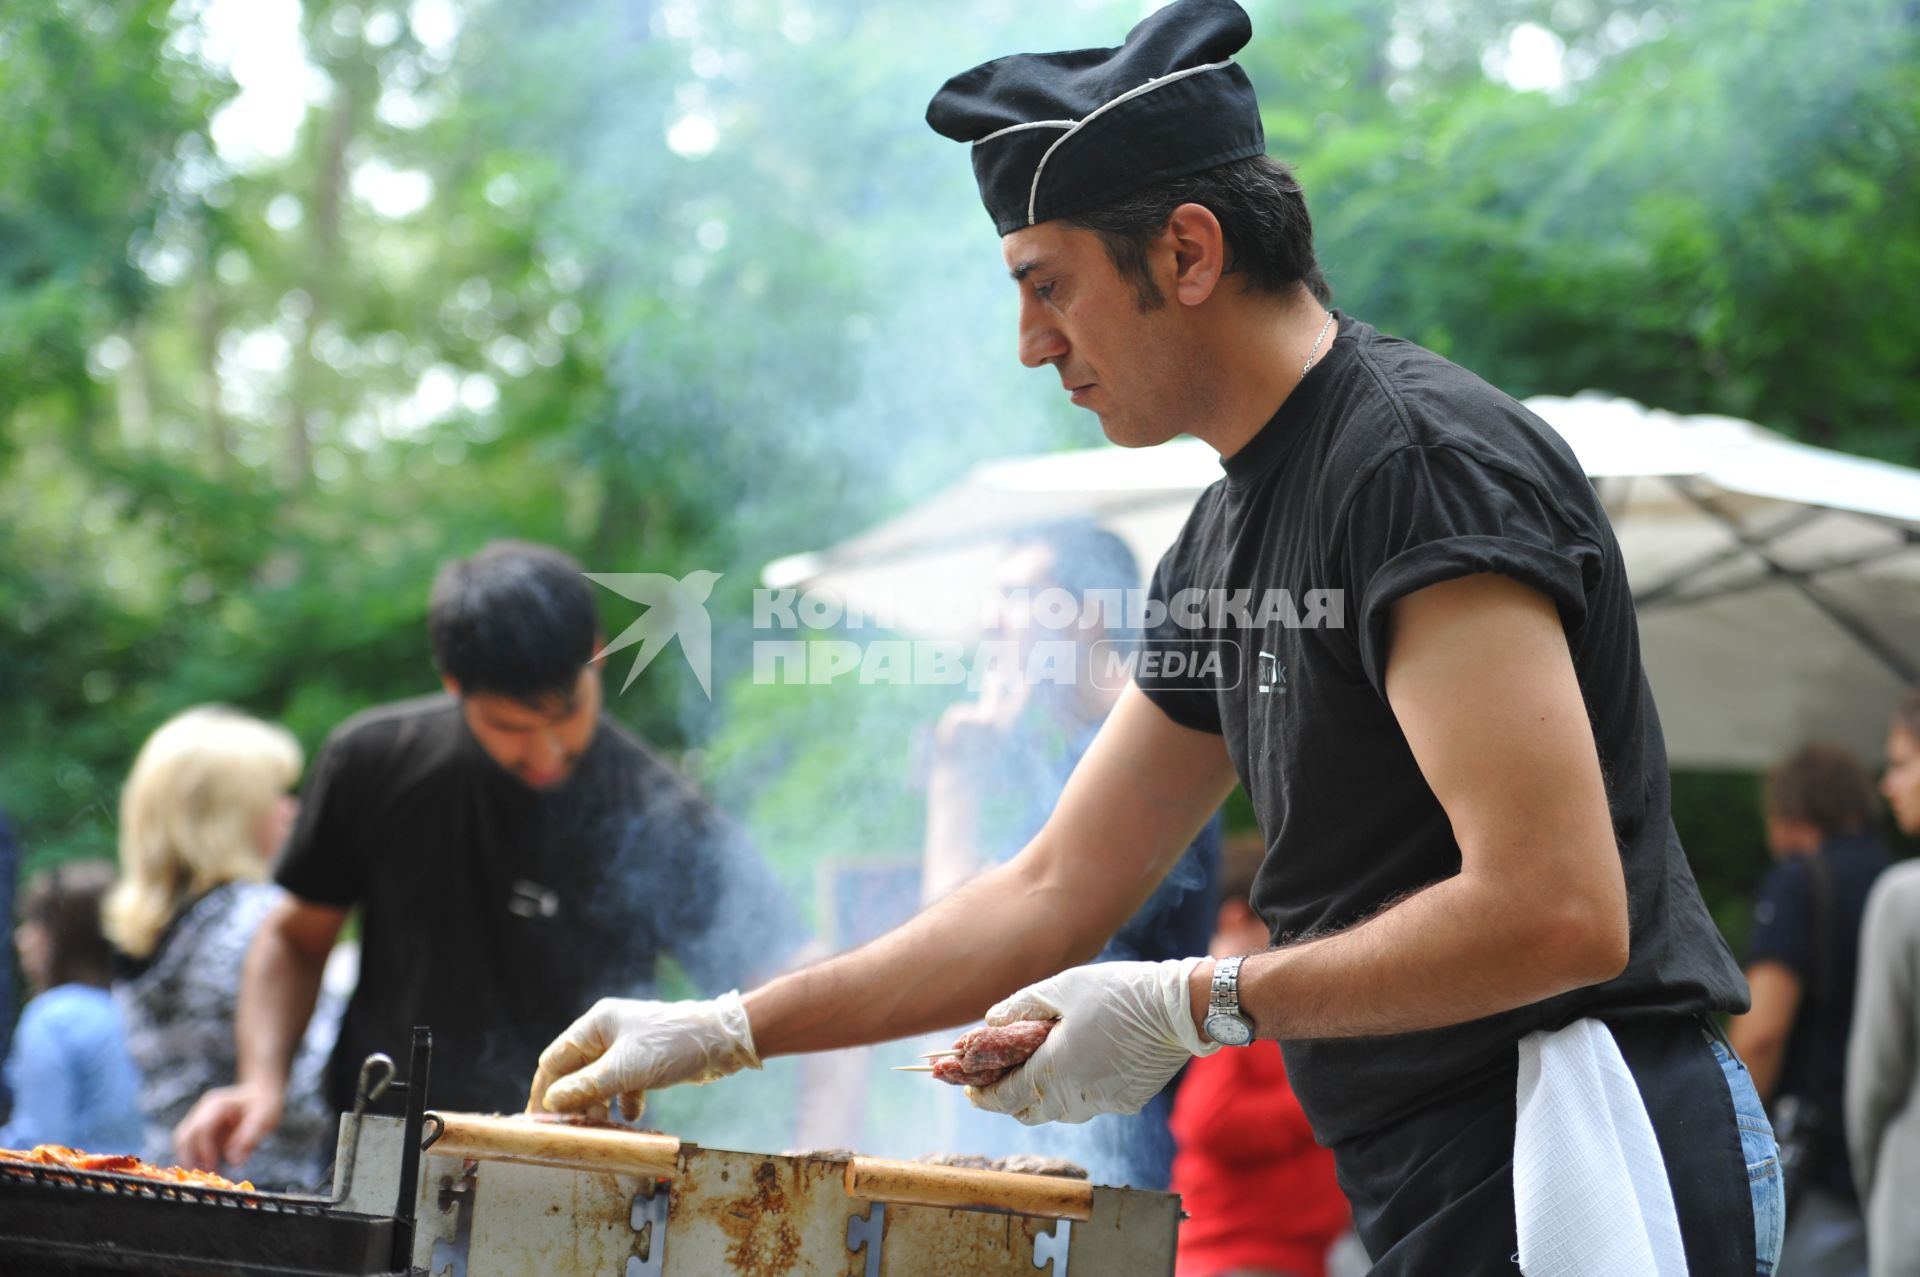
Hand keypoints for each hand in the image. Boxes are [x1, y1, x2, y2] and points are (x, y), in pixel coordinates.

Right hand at [174, 1081, 283, 1170]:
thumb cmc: (264, 1105)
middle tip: (206, 1176)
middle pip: (184, 1136)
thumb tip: (233, 1161)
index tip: (213, 1166)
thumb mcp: (264, 1119)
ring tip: (208, 1174)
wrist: (260, 1094)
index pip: (201, 1129)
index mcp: (217, 1105)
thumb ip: (248, 1138)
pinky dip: (195, 1159)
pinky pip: (189, 1147)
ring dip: (190, 1160)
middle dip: (190, 1158)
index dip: (204, 1150)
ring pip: (182, 1143)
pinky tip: (210, 1168)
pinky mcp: (199, 1131)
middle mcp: (202, 1111)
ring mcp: (198, 1120)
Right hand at [527, 991, 759, 1119]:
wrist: (722, 1042)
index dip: (544, 1091)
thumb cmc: (672, 1047)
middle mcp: (607, 1032)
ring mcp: (626, 1046)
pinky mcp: (644, 1060)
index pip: (555, 1059)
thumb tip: (551, 1103)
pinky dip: (623, 1100)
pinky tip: (633, 1115)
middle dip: (573, 1101)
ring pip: (598, 1080)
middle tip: (571, 1131)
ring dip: (597, 1104)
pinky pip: (623, 1084)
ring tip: (601, 1126)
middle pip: (575, 1072)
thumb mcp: (625, 1070)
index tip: (537, 1121)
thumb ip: (586, 1087)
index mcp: (596, 1024)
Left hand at [968, 958, 1218, 1124]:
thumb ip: (1020, 1007)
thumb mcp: (1061, 988)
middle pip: (1029, 1111)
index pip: (1005, 1097)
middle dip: (1010, 1098)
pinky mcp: (1126, 1103)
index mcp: (1053, 1072)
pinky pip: (1091, 1103)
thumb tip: (990, 1021)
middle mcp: (1076, 1098)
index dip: (983, 1094)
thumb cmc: (1117, 992)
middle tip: (1000, 1079)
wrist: (1180, 1009)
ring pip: (1061, 1110)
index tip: (970, 1089)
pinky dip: (1078, 1089)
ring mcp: (1104, 1104)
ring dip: (1044, 1095)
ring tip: (1040, 1066)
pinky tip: (1083, 1062)